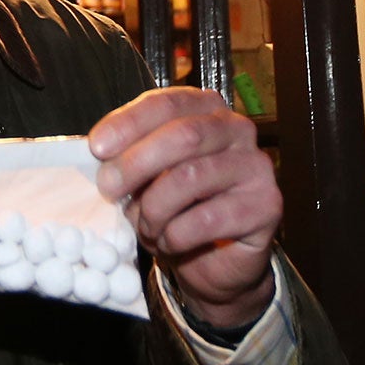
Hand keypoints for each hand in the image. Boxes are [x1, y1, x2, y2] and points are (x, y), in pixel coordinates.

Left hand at [89, 87, 279, 328]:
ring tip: (145, 226)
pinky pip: (207, 219)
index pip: (166, 103)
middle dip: (136, 163)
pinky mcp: (267, 206)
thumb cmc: (177, 208)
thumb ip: (129, 156)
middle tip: (108, 188)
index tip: (97, 148)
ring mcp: (256, 166)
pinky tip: (169, 242)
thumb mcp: (146, 176)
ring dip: (154, 208)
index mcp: (206, 109)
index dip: (128, 123)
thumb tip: (100, 152)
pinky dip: (175, 235)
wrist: (214, 261)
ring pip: (190, 179)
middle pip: (182, 136)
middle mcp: (237, 130)